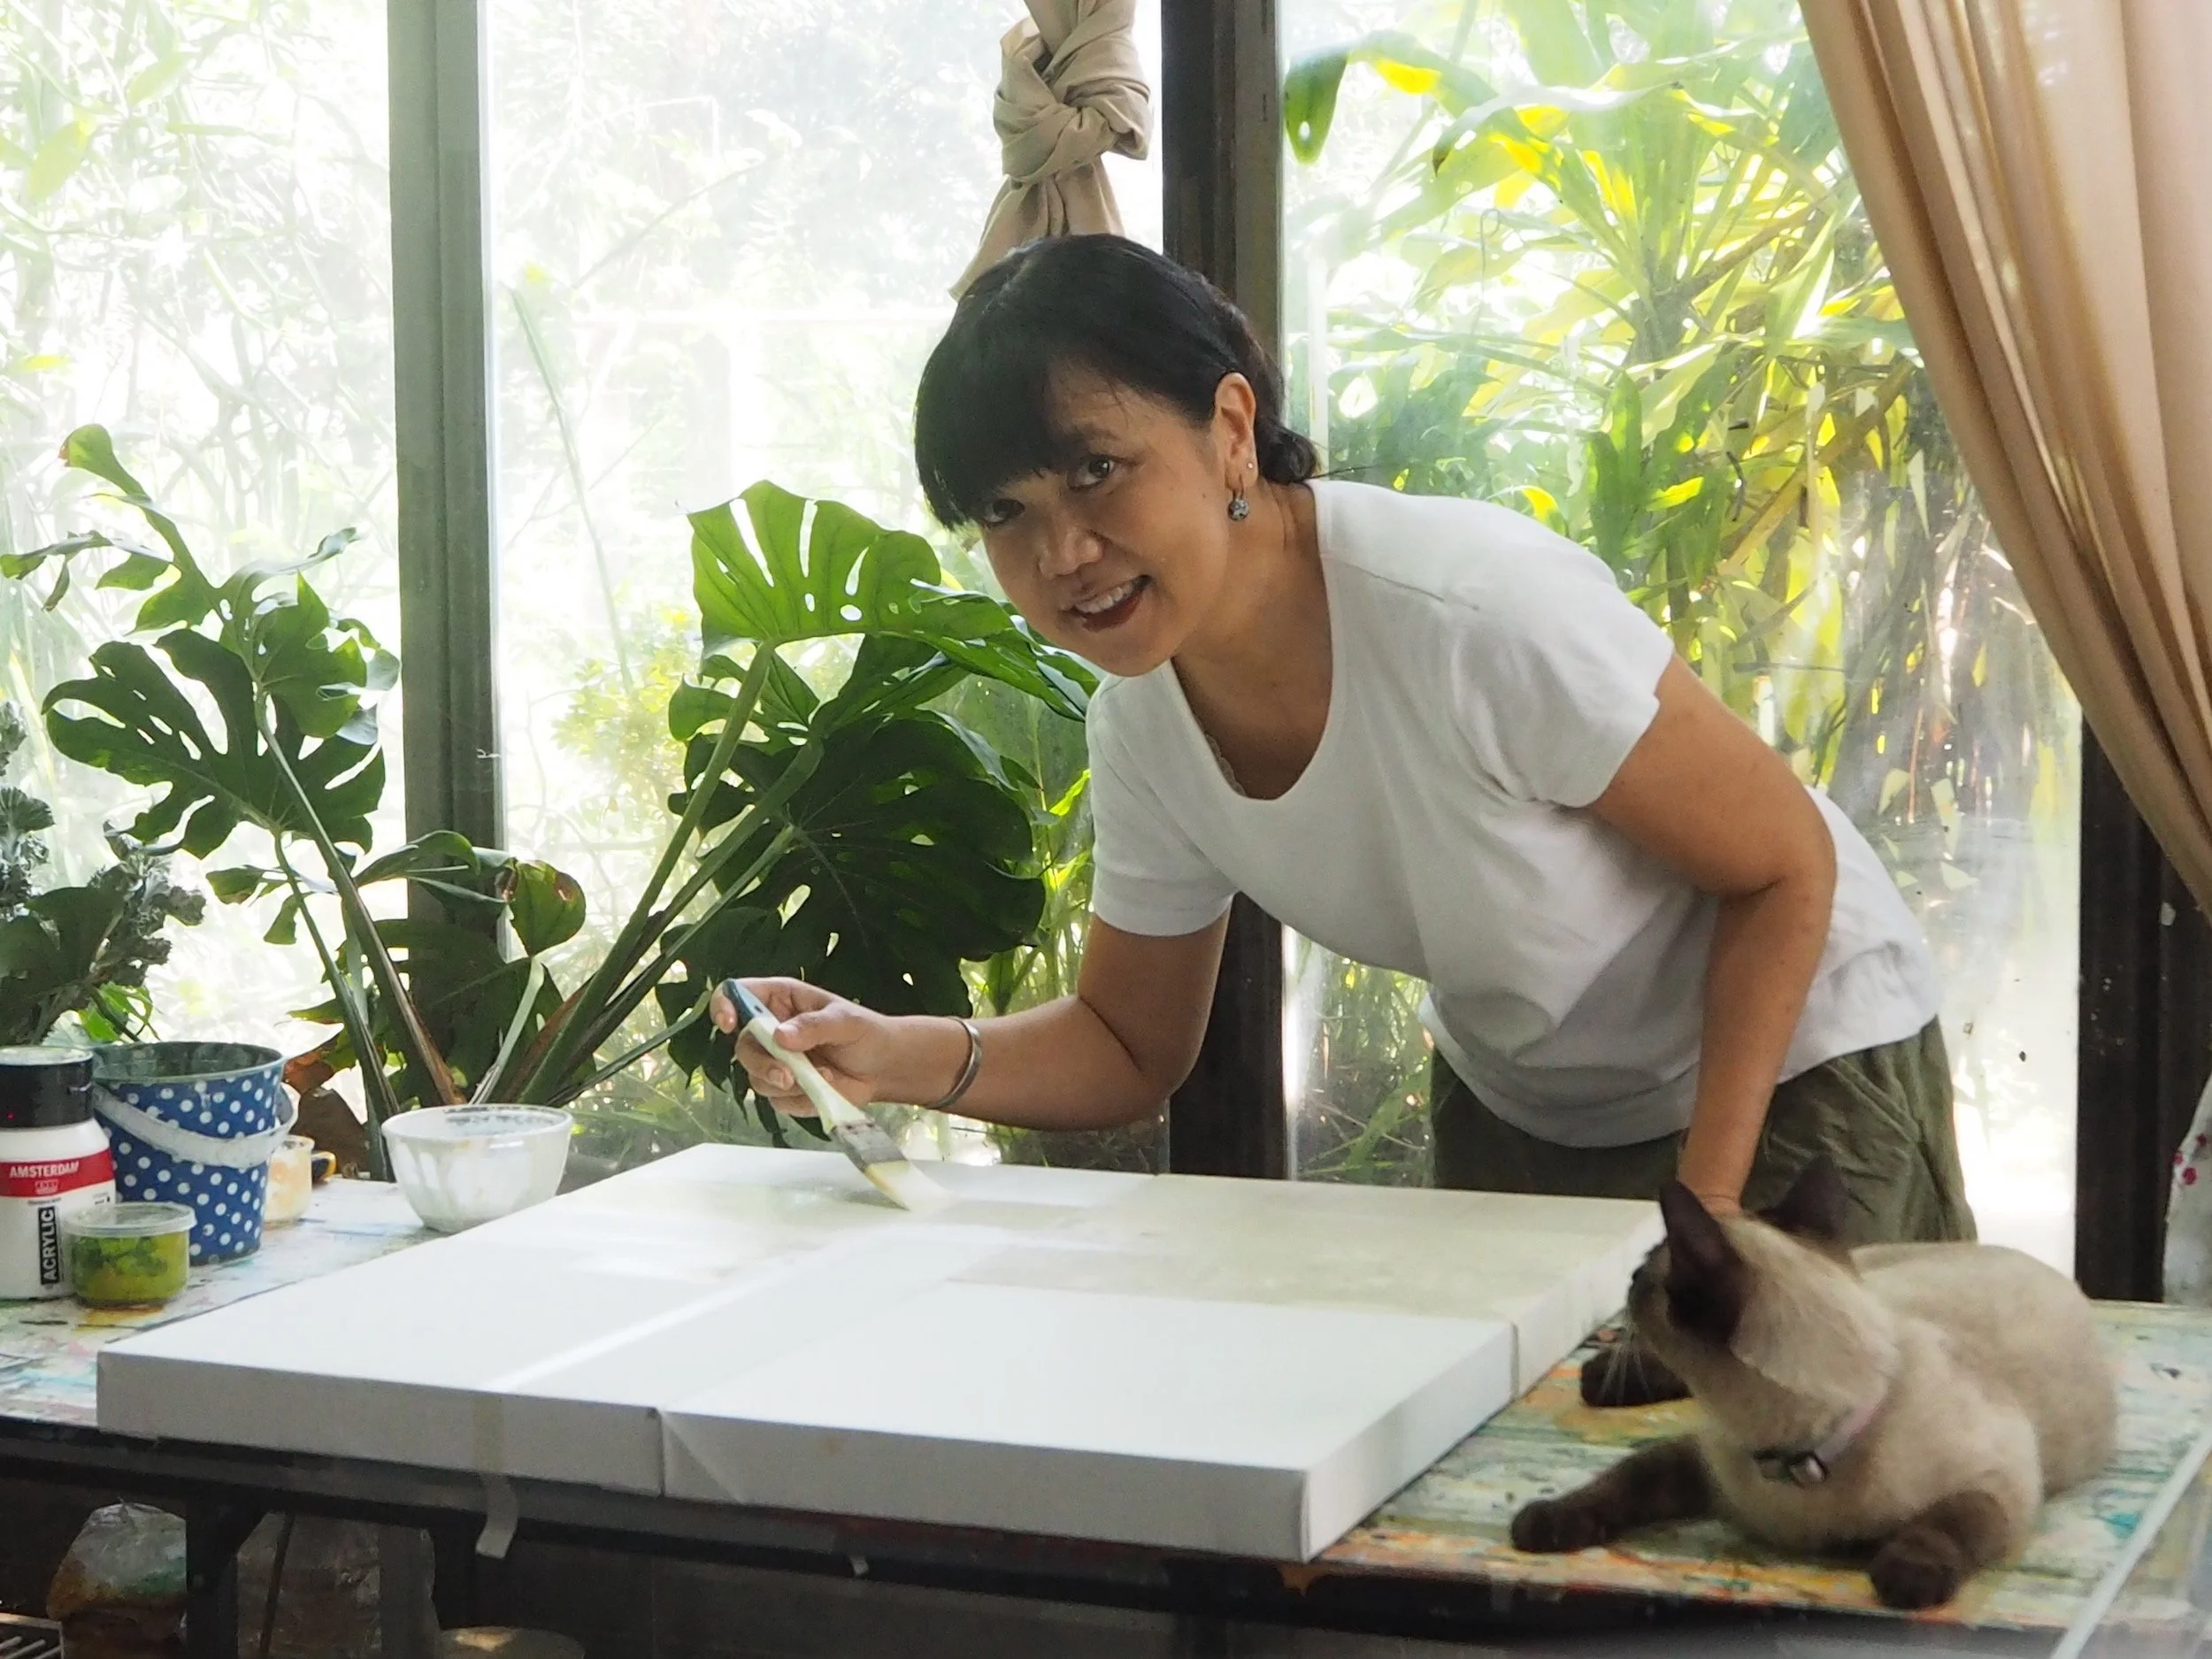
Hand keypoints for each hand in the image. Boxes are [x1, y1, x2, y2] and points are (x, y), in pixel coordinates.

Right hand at [708, 977, 927, 1116]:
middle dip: (761, 1063)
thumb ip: (814, 1026)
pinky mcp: (784, 1090)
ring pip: (755, 1078)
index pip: (737, 994)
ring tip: (822, 1077)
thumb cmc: (865, 1032)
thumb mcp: (845, 1021)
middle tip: (788, 1076)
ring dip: (786, 1085)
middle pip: (742, 1046)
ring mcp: (774, 1062)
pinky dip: (801, 1099)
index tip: (728, 1024)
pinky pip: (778, 1100)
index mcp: (780, 999)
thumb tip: (780, 1036)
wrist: (883, 1068)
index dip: (723, 1005)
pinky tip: (825, 1088)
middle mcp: (770, 1029)